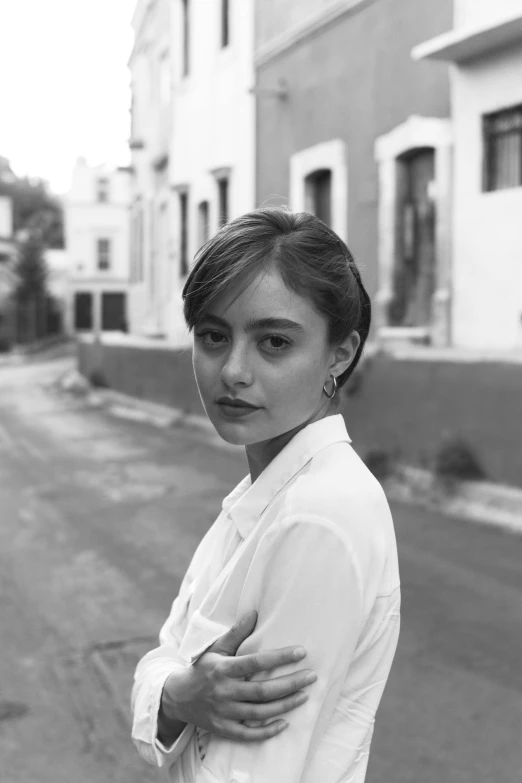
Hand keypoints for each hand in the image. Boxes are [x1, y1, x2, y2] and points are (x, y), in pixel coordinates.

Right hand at [160, 610, 316, 742]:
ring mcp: (224, 713)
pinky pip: (248, 734)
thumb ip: (236, 633)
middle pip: (262, 691)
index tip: (301, 652)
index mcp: (223, 669)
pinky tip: (284, 724)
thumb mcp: (216, 648)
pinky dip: (267, 732)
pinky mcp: (224, 729)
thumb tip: (254, 613)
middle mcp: (224, 692)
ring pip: (259, 712)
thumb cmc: (203, 668)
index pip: (256, 662)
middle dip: (290, 684)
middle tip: (312, 676)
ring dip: (285, 705)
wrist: (178, 697)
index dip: (279, 657)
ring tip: (305, 696)